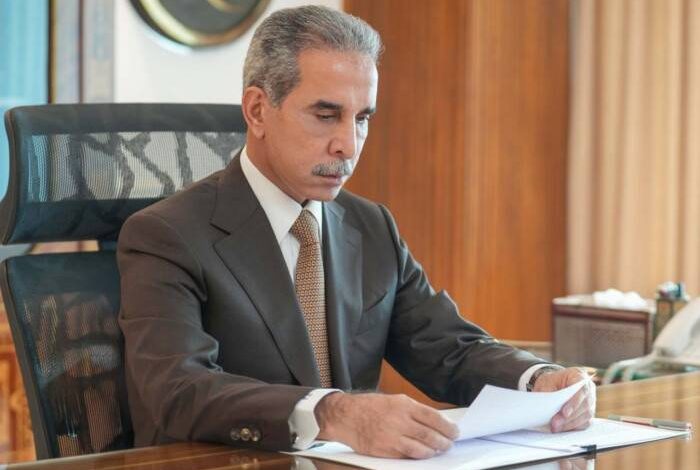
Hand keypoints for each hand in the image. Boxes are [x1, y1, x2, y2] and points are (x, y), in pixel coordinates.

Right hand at [315, 392, 458, 458]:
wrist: (346, 416)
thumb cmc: (370, 407)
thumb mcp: (394, 400)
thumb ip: (414, 410)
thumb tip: (436, 422)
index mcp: (403, 405)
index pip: (433, 418)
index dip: (447, 427)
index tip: (455, 431)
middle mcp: (399, 420)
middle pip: (430, 435)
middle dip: (444, 442)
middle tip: (450, 443)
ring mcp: (391, 437)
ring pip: (421, 449)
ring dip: (433, 451)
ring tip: (439, 450)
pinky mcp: (385, 450)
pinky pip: (407, 456)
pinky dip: (418, 456)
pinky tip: (423, 454)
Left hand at [533, 367, 595, 432]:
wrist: (554, 383)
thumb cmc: (552, 381)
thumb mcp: (546, 382)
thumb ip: (548, 393)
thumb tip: (547, 408)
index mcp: (579, 376)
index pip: (582, 390)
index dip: (574, 403)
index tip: (564, 413)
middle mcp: (589, 389)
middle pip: (584, 405)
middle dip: (569, 417)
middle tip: (555, 424)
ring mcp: (591, 401)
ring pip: (586, 416)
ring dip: (570, 424)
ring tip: (555, 428)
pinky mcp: (588, 412)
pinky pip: (585, 423)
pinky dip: (573, 427)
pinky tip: (562, 429)